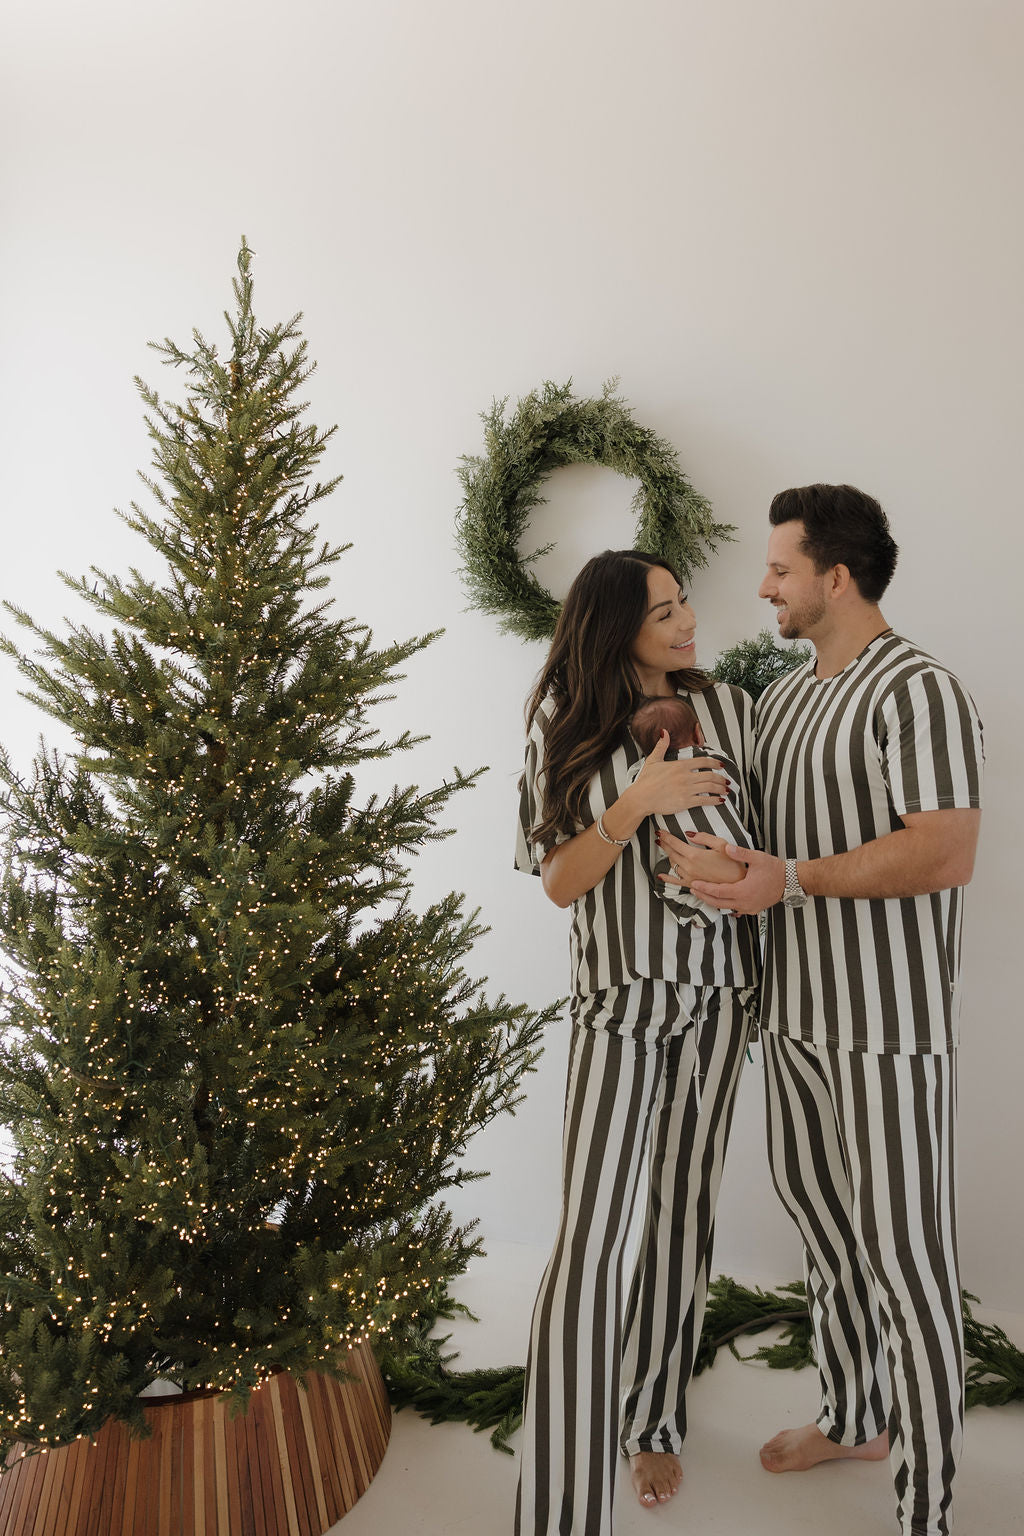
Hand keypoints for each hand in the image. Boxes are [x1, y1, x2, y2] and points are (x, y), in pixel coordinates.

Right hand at [631, 732, 729, 815]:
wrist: (640, 798)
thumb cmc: (645, 780)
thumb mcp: (653, 760)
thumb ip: (661, 746)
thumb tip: (664, 731)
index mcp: (680, 765)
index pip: (703, 761)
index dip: (715, 763)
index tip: (722, 765)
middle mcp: (686, 776)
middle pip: (710, 775)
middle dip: (722, 778)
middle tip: (727, 780)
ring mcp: (686, 789)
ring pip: (710, 787)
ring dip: (721, 788)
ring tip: (726, 790)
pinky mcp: (685, 802)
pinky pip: (705, 800)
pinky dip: (715, 800)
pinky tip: (721, 801)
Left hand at [657, 831, 784, 913]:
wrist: (791, 882)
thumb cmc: (775, 869)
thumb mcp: (757, 858)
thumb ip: (740, 853)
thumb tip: (726, 848)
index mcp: (743, 890)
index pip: (717, 891)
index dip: (704, 887)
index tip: (693, 883)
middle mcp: (744, 903)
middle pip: (718, 902)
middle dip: (703, 896)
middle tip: (692, 889)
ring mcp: (749, 908)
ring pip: (725, 907)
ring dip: (713, 901)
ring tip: (702, 893)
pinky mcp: (753, 909)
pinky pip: (734, 909)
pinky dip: (725, 904)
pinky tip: (719, 900)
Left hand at [657, 833, 742, 886]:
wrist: (737, 883)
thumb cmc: (732, 864)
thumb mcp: (721, 844)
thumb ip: (704, 837)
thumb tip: (690, 834)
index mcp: (695, 855)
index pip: (674, 843)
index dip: (666, 836)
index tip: (660, 832)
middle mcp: (689, 867)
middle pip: (671, 853)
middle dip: (664, 844)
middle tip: (660, 838)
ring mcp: (689, 877)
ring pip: (672, 865)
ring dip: (669, 856)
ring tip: (667, 850)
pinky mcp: (692, 885)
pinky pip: (675, 881)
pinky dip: (666, 878)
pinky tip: (660, 875)